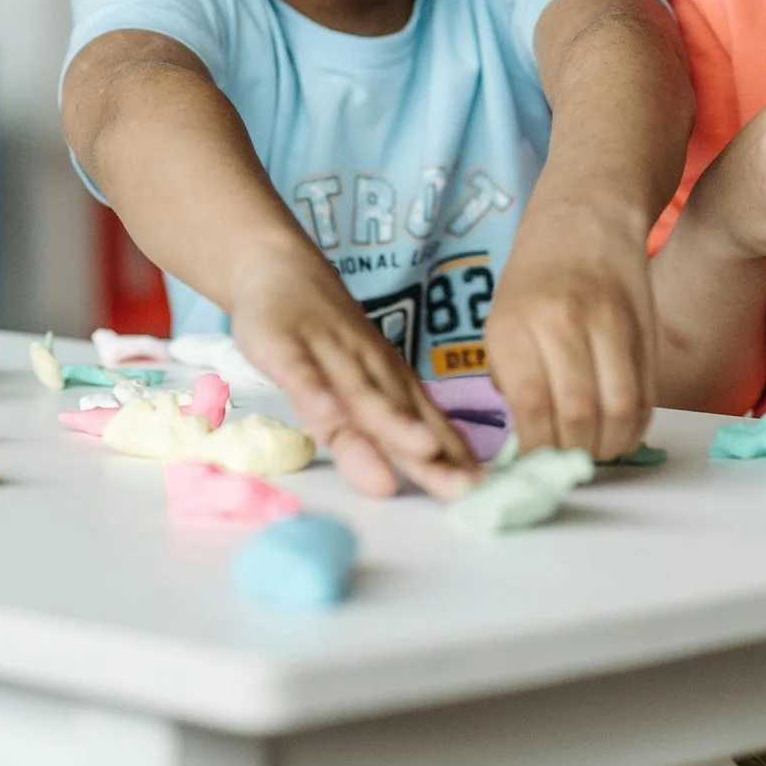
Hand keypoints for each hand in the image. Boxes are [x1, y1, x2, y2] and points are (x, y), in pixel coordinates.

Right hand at [226, 246, 479, 499]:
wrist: (279, 268)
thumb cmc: (325, 339)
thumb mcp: (354, 386)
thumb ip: (382, 432)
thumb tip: (435, 470)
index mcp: (390, 384)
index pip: (426, 427)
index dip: (453, 463)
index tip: (487, 497)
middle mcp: (369, 370)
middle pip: (403, 417)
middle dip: (434, 454)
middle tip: (466, 488)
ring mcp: (328, 355)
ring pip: (361, 394)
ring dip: (391, 422)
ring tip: (422, 451)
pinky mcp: (285, 345)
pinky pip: (301, 371)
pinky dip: (313, 390)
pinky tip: (325, 414)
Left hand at [488, 206, 654, 459]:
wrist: (585, 216)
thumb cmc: (535, 278)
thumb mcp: (501, 322)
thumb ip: (512, 379)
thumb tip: (527, 442)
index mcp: (513, 325)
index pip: (530, 407)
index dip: (537, 450)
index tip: (534, 465)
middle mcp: (560, 323)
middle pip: (579, 415)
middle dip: (574, 455)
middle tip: (567, 464)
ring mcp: (608, 324)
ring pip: (619, 411)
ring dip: (608, 447)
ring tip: (594, 451)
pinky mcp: (644, 329)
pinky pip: (646, 397)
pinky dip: (633, 428)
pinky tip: (618, 430)